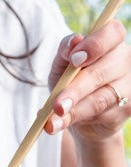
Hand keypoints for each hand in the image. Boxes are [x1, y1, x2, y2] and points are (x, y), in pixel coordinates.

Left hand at [45, 20, 129, 143]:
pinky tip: (57, 125)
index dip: (94, 45)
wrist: (79, 115)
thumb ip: (64, 52)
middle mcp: (124, 61)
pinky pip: (99, 116)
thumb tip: (73, 43)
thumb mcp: (61, 66)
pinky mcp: (127, 109)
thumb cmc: (70, 82)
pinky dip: (74, 121)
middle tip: (57, 105)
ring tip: (52, 121)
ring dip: (73, 111)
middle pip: (101, 72)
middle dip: (75, 90)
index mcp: (111, 43)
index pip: (112, 33)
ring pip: (100, 99)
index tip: (73, 60)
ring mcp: (128, 86)